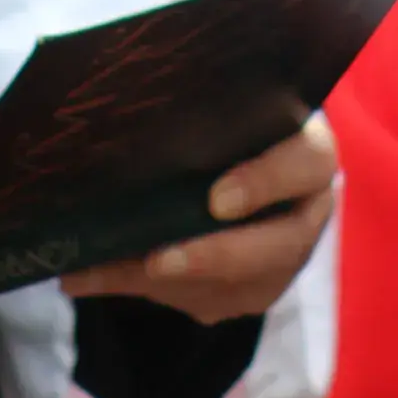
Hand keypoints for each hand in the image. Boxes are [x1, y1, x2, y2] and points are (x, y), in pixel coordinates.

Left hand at [60, 114, 337, 325]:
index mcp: (310, 153)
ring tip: (94, 271)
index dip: (265, 183)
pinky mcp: (250, 291)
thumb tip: (130, 97)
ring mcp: (284, 261)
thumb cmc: (230, 118)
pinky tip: (87, 276)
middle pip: (276, 247)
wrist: (244, 156)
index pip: (306, 163)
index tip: (216, 200)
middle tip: (156, 262)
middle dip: (211, 257)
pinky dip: (140, 288)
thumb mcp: (225, 104)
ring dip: (162, 282)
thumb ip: (201, 108)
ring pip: (235, 285)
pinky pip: (202, 300)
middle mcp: (307, 212)